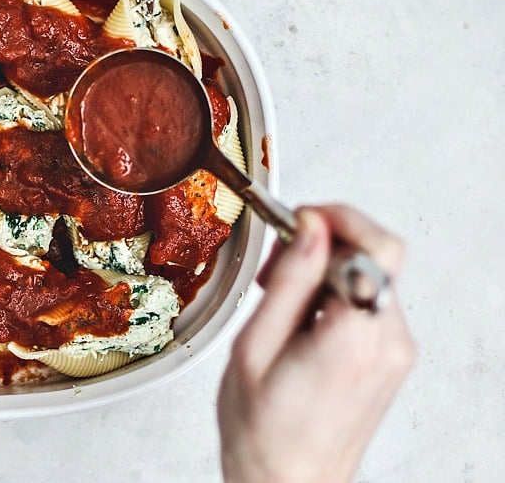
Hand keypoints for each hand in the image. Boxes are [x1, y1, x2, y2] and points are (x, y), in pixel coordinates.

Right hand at [217, 205, 415, 482]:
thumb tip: (310, 228)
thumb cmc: (263, 431)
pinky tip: (299, 317)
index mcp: (352, 339)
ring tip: (280, 297)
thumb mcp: (253, 348)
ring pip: (370, 275)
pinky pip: (369, 300)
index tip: (301, 219)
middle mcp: (387, 343)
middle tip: (277, 264)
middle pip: (373, 256)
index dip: (340, 219)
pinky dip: (334, 293)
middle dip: (323, 243)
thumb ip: (288, 282)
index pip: (376, 248)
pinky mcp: (390, 357)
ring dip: (326, 270)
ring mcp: (395, 351)